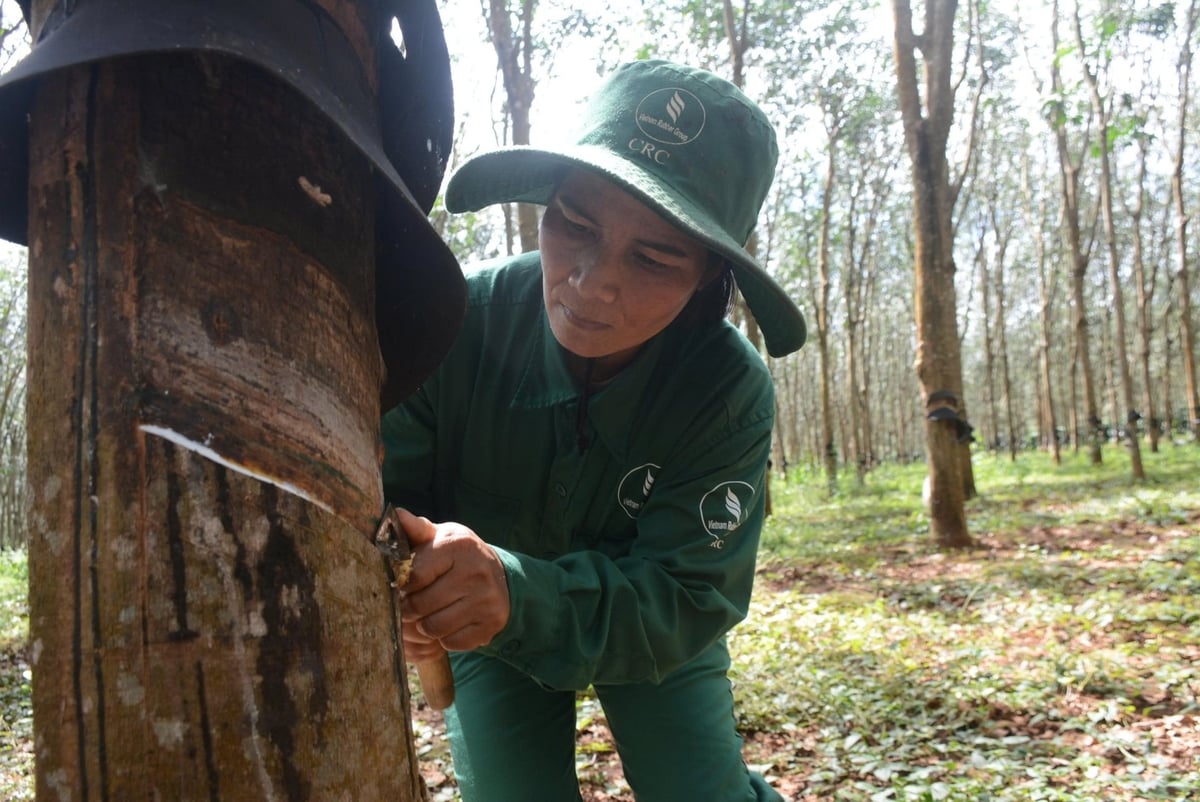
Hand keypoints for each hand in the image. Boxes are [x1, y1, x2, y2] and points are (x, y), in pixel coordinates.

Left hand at [394, 508, 510, 658]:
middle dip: (409, 609)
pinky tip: (449, 624)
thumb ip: (417, 529)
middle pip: (421, 605)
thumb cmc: (461, 556)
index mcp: (458, 546)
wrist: (502, 578)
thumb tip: (395, 514)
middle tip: (410, 606)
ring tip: (428, 615)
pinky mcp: (491, 624)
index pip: (415, 574)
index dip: (402, 585)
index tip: (402, 586)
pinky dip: (444, 638)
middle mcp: (475, 573)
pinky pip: (452, 643)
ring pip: (434, 628)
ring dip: (425, 626)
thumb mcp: (443, 537)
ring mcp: (485, 601)